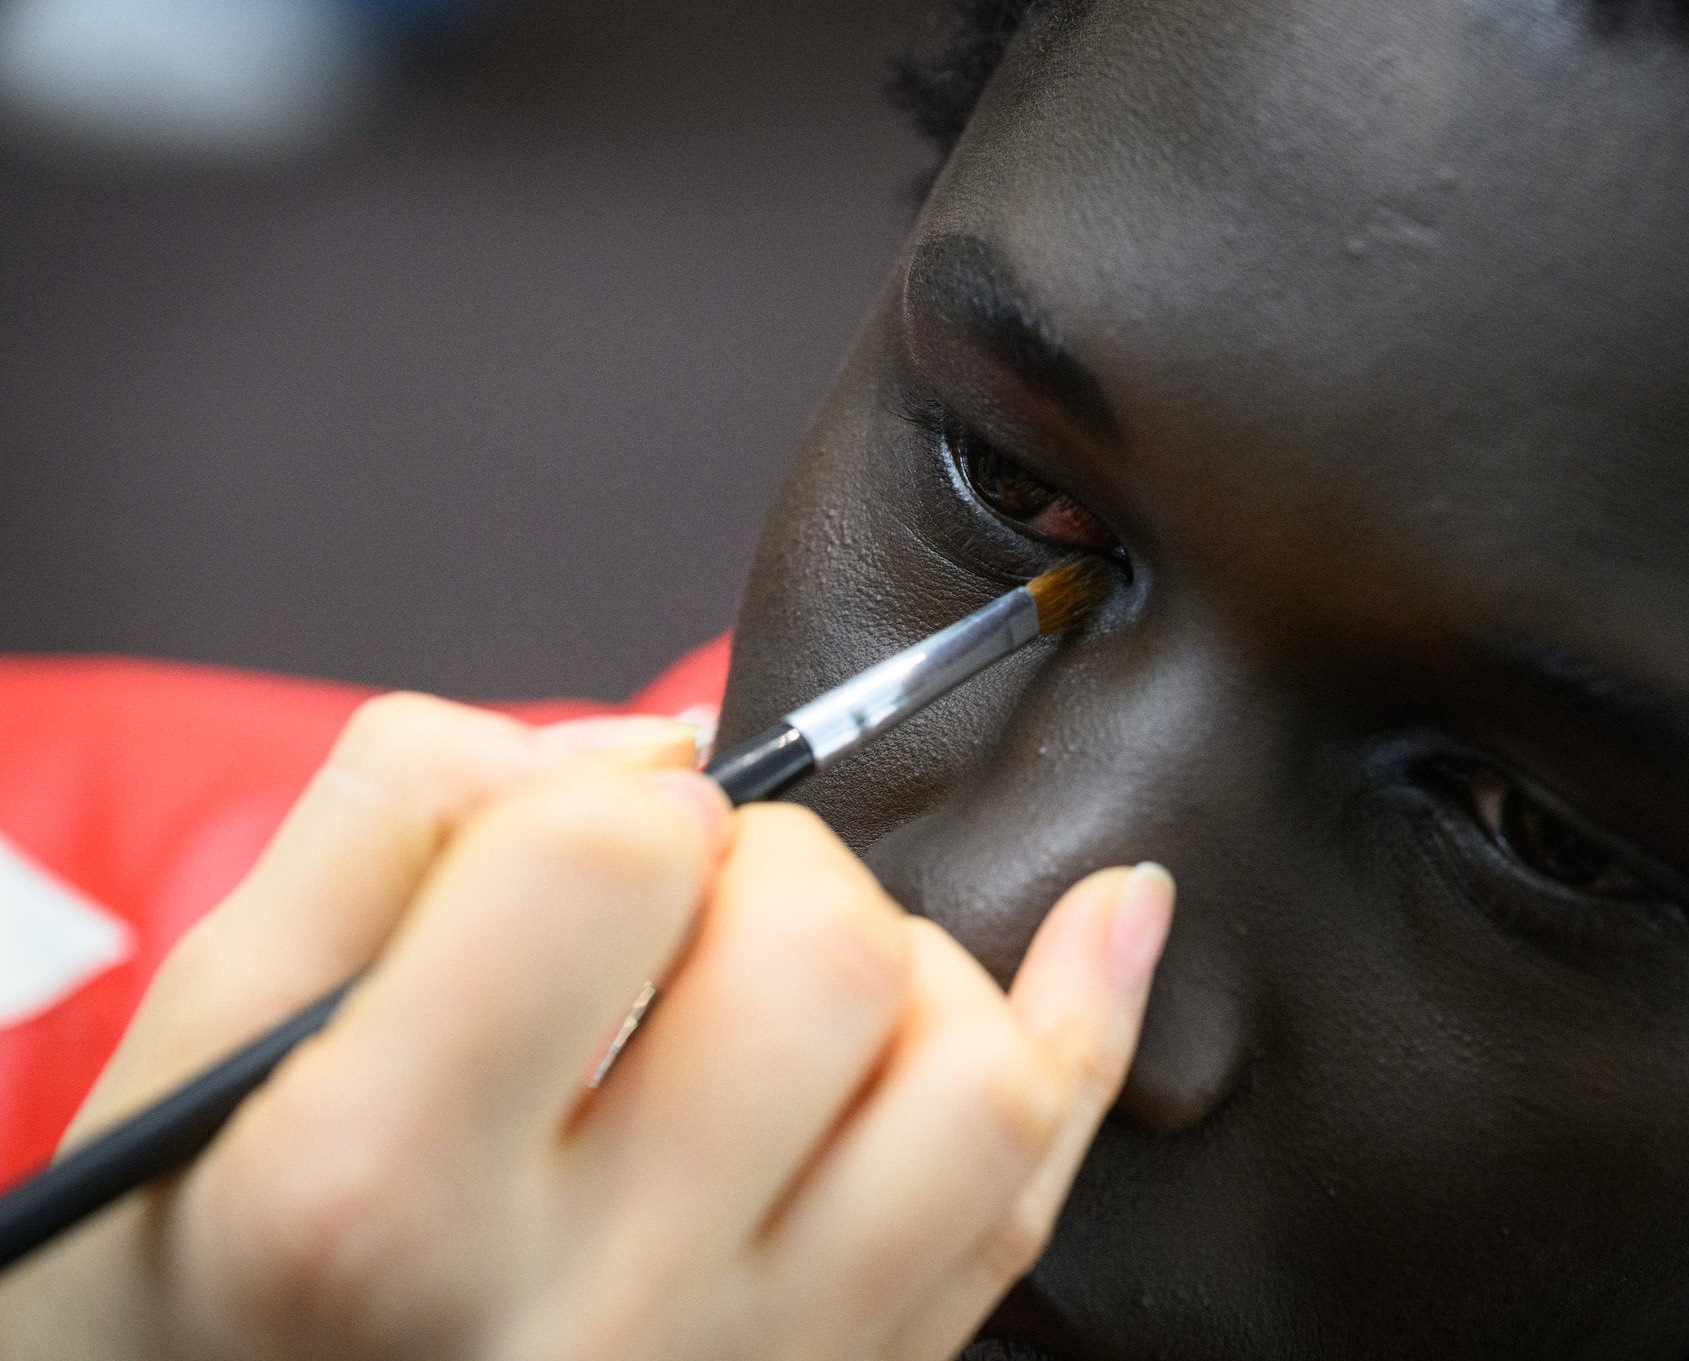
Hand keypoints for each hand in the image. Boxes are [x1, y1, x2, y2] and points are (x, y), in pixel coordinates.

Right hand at [0, 694, 1171, 1360]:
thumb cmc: (209, 1277)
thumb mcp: (212, 1035)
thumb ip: (400, 826)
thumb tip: (656, 752)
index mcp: (377, 1195)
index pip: (609, 861)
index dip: (600, 802)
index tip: (568, 847)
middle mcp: (591, 1311)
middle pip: (818, 955)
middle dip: (764, 865)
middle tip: (671, 918)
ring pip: (968, 1077)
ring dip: (904, 959)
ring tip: (790, 977)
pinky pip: (1028, 1200)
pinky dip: (1086, 1030)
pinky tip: (1110, 917)